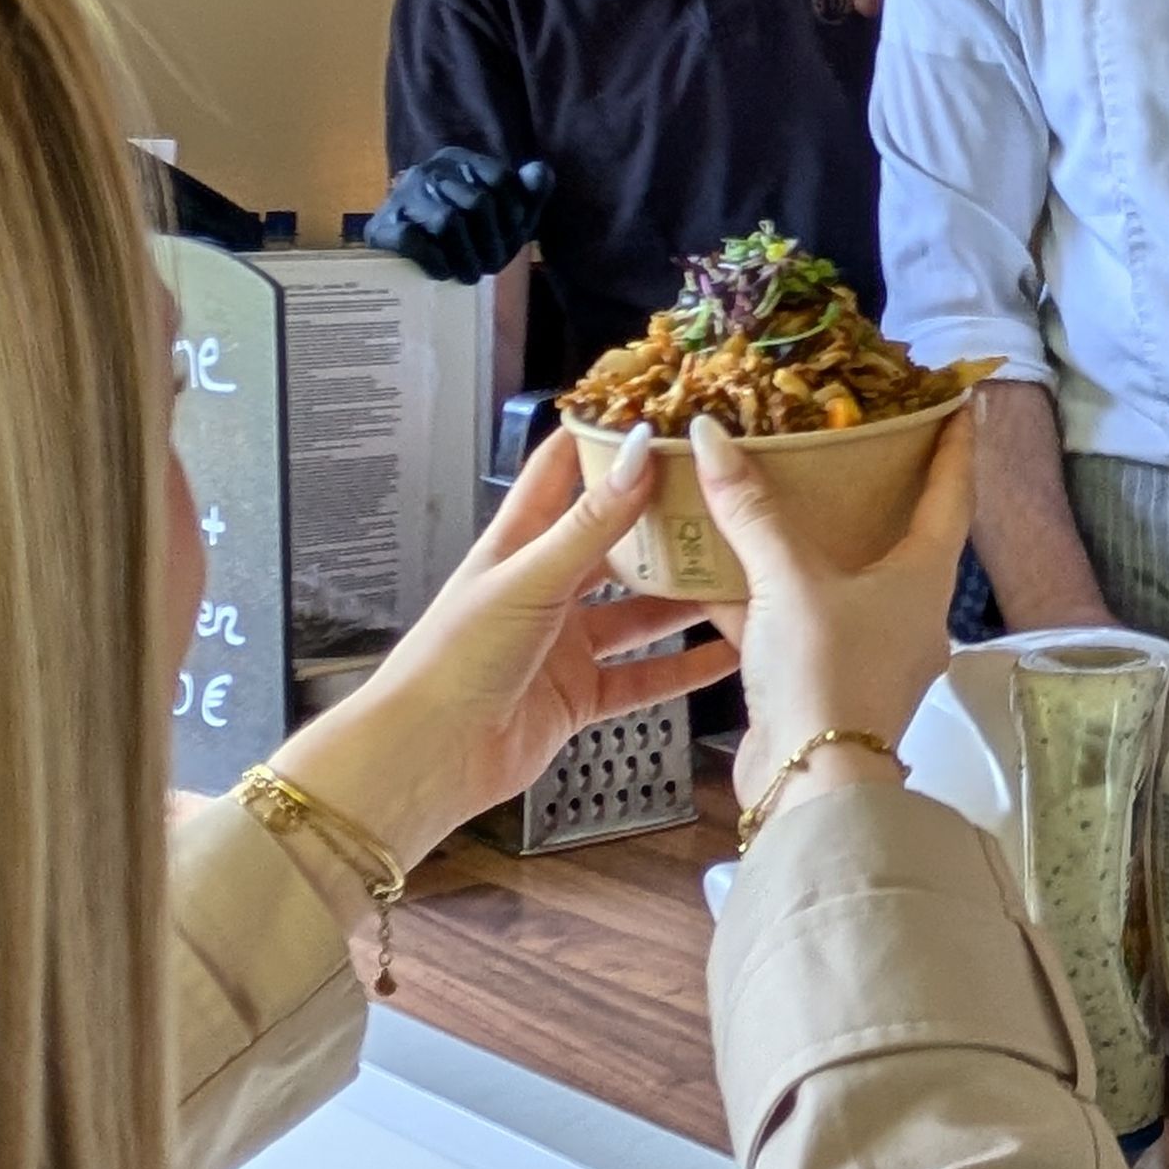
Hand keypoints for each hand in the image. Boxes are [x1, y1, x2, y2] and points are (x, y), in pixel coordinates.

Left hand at [266, 428, 731, 877]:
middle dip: (662, 522)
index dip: (603, 440)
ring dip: (682, 596)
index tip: (658, 413)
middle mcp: (544, 588)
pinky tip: (724, 655)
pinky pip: (643, 676)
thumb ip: (592, 523)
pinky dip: (683, 668)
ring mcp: (563, 643)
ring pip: (637, 610)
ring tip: (738, 573)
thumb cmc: (455, 659)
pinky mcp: (579, 694)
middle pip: (613, 543)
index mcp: (518, 545)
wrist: (430, 756)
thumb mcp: (530, 579)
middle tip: (722, 498)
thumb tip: (638, 450)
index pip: (562, 472)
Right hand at [362, 147, 551, 283]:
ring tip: (469, 275)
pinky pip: (413, 241)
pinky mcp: (381, 227)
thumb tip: (540, 171)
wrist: (406, 261)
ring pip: (447, 221)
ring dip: (466, 257)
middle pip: (477, 203)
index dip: (514, 215)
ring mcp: (402, 197)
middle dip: (491, 243)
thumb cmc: (465, 235)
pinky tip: (442, 273)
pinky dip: (435, 262)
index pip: (500, 179)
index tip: (512, 239)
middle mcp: (429, 170)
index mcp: (459, 161)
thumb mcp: (505, 216)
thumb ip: (528, 193)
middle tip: (490, 266)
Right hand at [695, 408, 971, 821]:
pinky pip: (790, 619)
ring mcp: (864, 648)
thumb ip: (752, 510)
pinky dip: (755, 593)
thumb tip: (712, 434)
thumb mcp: (790, 580)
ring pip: (834, 577)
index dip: (954, 444)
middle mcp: (906, 610)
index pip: (952, 492)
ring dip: (803, 540)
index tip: (956, 401)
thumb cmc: (827, 673)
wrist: (812, 786)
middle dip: (872, 487)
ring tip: (770, 490)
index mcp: (924, 577)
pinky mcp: (820, 679)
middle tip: (848, 438)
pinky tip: (710, 567)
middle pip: (896, 532)